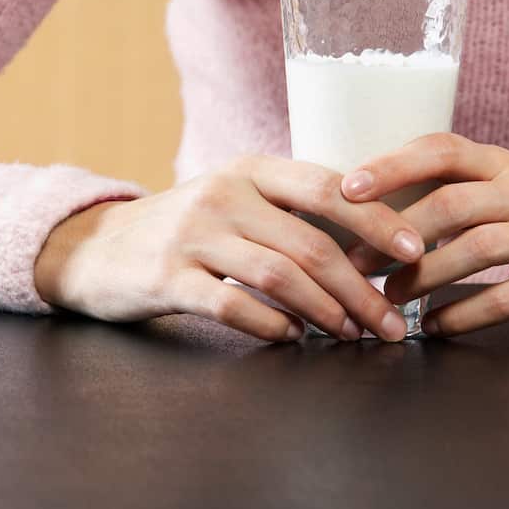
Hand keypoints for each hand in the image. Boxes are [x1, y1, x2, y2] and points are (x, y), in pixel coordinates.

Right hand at [34, 155, 425, 341]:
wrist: (94, 249)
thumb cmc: (181, 230)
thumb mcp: (232, 200)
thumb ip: (288, 211)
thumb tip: (372, 246)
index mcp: (247, 169)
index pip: (326, 185)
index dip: (377, 218)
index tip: (414, 251)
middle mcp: (221, 195)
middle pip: (309, 241)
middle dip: (361, 287)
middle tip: (392, 322)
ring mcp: (190, 236)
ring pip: (277, 275)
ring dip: (325, 312)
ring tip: (351, 335)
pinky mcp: (166, 278)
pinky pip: (232, 306)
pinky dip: (271, 326)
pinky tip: (292, 339)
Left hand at [341, 133, 508, 335]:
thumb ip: (454, 191)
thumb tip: (370, 209)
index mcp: (504, 166)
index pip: (441, 150)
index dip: (391, 166)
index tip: (346, 189)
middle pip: (451, 204)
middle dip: (394, 235)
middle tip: (354, 262)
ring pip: (476, 250)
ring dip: (423, 278)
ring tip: (388, 297)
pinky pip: (508, 298)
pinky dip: (463, 315)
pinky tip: (434, 327)